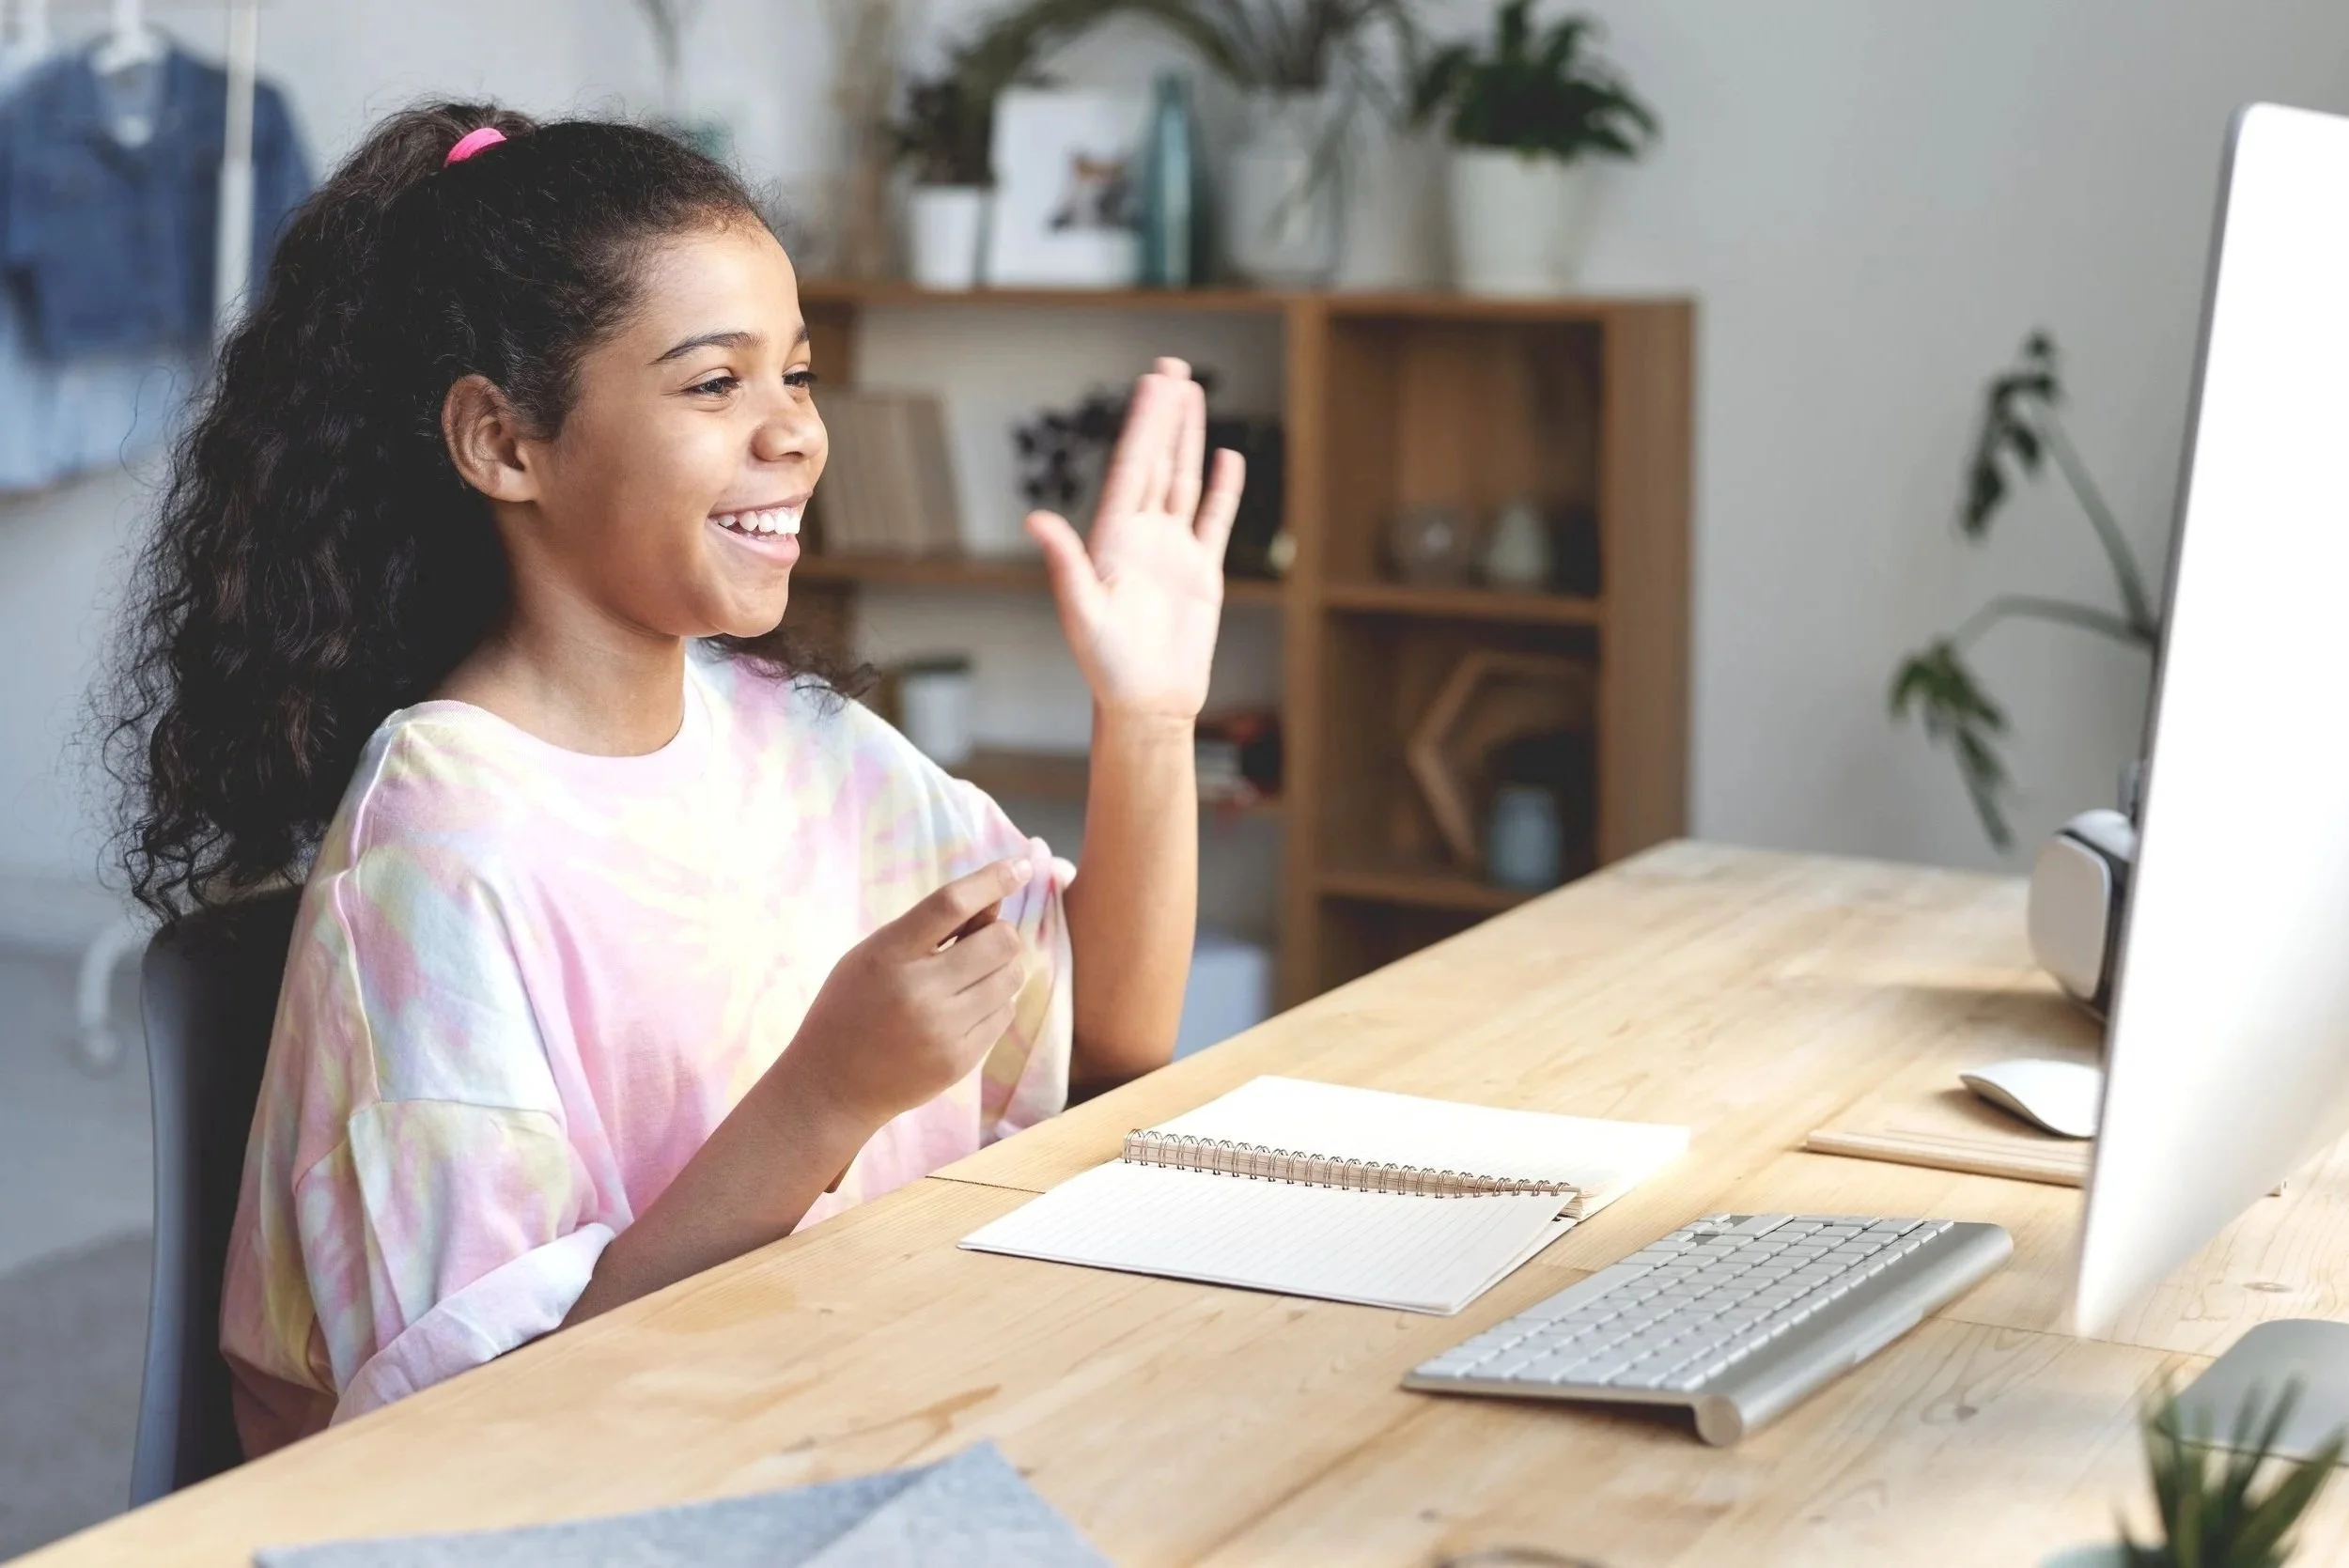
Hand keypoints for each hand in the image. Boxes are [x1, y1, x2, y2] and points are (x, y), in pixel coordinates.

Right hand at [785, 859, 1034, 1128]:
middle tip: (975, 945)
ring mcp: (941, 1029)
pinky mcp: (959, 1060)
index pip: (950, 903)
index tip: (1020, 865)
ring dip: (999, 970)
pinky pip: (1005, 1013)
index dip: (991, 879)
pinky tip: (960, 1012)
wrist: (832, 1085)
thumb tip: (995, 900)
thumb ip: (931, 927)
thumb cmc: (852, 1007)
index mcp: (887, 954)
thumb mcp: (876, 954)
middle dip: (998, 934)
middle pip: (1000, 941)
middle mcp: (917, 991)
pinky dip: (992, 1004)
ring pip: (1011, 977)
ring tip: (964, 981)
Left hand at [1025, 357, 1245, 720]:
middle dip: (1164, 415)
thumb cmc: (1106, 665)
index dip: (1142, 424)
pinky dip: (1222, 490)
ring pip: (1182, 481)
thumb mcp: (1081, 612)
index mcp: (1111, 538)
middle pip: (1155, 462)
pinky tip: (1226, 457)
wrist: (1147, 703)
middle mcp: (1141, 536)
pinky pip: (1213, 520)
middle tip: (1171, 368)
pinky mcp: (1201, 572)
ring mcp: (1173, 551)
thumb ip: (1065, 563)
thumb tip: (1035, 519)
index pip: (1130, 468)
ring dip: (1188, 439)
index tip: (1152, 384)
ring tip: (1192, 395)